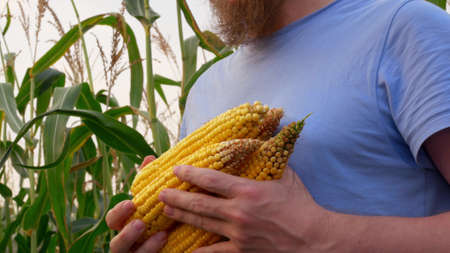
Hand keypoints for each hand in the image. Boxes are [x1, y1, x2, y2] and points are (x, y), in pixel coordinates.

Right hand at [106, 155, 167, 252]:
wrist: (180, 243)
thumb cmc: (162, 217)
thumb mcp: (157, 200)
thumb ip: (150, 182)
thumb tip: (150, 157)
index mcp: (126, 226)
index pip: (113, 220)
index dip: (119, 213)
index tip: (131, 202)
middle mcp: (128, 244)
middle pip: (116, 245)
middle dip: (126, 235)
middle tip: (141, 223)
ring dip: (145, 247)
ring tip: (162, 234)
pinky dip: (155, 251)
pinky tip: (168, 240)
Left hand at [158, 165, 330, 252]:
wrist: (315, 239)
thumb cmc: (302, 205)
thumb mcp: (286, 176)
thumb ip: (270, 158)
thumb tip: (264, 137)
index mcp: (247, 191)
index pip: (211, 179)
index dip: (190, 174)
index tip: (176, 170)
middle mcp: (238, 212)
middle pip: (199, 203)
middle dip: (176, 198)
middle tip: (160, 194)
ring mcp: (238, 233)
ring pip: (202, 224)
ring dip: (182, 217)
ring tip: (166, 212)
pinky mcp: (242, 250)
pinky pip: (216, 252)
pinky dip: (201, 251)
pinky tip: (187, 250)